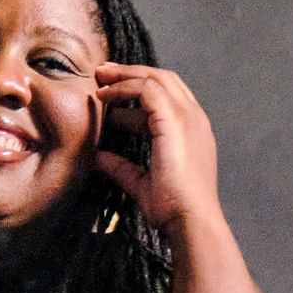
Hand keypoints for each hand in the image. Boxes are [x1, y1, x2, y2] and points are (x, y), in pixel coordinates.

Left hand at [93, 64, 220, 233]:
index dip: (139, 89)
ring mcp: (187, 117)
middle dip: (131, 72)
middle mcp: (194, 119)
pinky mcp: (174, 120)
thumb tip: (98, 157)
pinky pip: (146, 89)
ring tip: (100, 76)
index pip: (168, 96)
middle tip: (103, 73)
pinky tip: (105, 95)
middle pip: (163, 79)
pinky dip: (124, 87)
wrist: (190, 220)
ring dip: (125, 74)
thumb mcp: (142, 183)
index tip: (112, 92)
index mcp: (192, 132)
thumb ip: (122, 167)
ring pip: (155, 78)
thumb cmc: (173, 208)